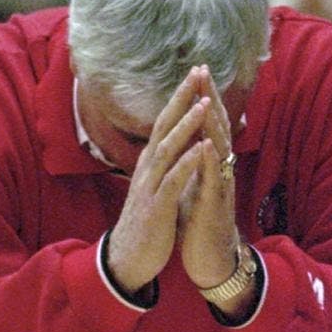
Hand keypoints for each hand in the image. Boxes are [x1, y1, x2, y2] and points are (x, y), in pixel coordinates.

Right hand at [107, 68, 208, 293]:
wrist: (128, 260)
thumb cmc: (146, 224)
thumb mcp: (154, 189)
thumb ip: (163, 166)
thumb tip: (174, 145)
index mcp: (150, 165)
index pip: (164, 124)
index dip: (179, 99)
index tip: (195, 75)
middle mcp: (147, 169)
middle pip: (163, 126)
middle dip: (181, 99)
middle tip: (197, 72)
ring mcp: (150, 187)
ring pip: (167, 149)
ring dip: (186, 126)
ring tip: (202, 104)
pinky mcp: (156, 207)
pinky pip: (172, 180)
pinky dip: (187, 162)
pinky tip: (200, 148)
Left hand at [179, 66, 239, 289]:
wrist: (209, 261)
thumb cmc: (200, 225)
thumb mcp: (193, 187)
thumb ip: (193, 165)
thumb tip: (187, 142)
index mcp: (209, 165)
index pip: (207, 124)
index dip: (201, 98)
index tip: (194, 72)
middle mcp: (218, 171)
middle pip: (217, 127)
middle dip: (210, 98)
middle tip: (203, 69)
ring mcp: (220, 187)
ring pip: (219, 149)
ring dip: (213, 123)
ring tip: (207, 98)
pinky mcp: (216, 207)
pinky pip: (215, 180)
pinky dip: (212, 160)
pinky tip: (208, 143)